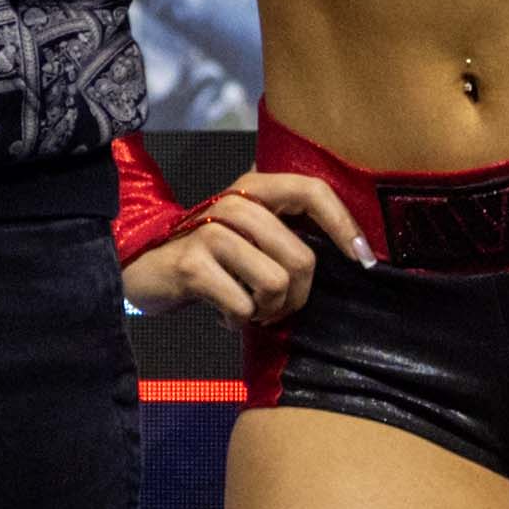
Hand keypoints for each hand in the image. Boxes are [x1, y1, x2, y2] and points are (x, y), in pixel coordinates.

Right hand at [126, 171, 367, 323]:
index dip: (344, 225)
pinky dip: (240, 319)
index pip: (312, 191)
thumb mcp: (251, 233)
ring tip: (251, 309)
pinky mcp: (191, 263)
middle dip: (299, 296)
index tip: (363, 259)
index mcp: (255, 188)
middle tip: (279, 306)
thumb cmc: (211, 256)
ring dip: (269, 310)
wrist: (145, 269)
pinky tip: (224, 312)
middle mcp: (233, 202)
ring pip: (276, 283)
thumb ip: (290, 230)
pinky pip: (243, 305)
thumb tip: (356, 251)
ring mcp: (210, 231)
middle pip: (301, 257)